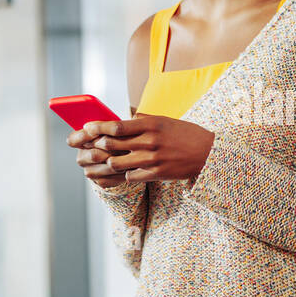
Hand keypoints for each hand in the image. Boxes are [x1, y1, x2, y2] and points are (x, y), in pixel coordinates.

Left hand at [73, 114, 214, 184]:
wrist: (208, 153)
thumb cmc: (186, 134)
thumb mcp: (166, 121)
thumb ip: (144, 120)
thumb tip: (125, 119)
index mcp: (151, 124)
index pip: (117, 126)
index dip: (98, 127)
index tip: (87, 127)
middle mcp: (150, 141)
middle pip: (113, 144)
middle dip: (97, 145)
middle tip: (89, 146)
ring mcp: (153, 159)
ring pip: (118, 163)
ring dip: (108, 162)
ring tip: (104, 160)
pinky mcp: (157, 174)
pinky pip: (131, 177)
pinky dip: (125, 174)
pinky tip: (125, 171)